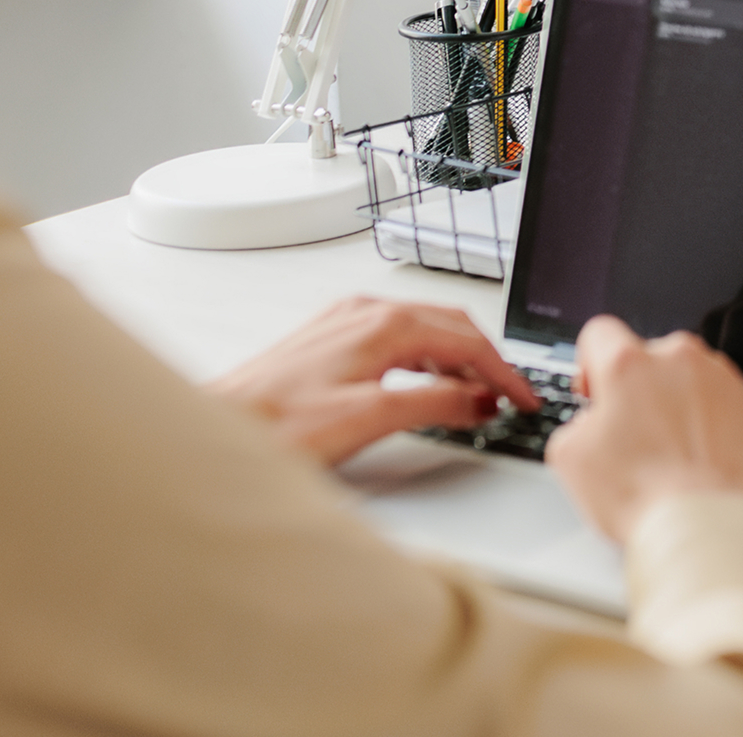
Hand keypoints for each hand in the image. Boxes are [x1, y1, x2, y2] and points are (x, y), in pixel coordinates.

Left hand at [208, 294, 536, 467]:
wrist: (217, 429)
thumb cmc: (276, 427)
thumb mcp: (370, 418)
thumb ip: (435, 404)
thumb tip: (479, 399)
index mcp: (382, 325)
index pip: (467, 340)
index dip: (504, 372)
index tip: (526, 397)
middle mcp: (365, 313)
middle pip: (451, 327)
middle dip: (488, 361)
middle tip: (511, 397)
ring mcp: (346, 324)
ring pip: (425, 331)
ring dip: (458, 360)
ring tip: (478, 396)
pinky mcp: (331, 341)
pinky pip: (398, 339)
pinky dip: (428, 360)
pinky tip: (428, 385)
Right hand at [546, 316, 742, 541]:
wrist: (706, 526)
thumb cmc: (642, 496)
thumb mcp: (570, 457)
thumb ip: (578, 420)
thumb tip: (593, 420)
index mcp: (629, 364)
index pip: (600, 334)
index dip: (591, 363)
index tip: (597, 391)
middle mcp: (680, 359)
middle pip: (650, 358)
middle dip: (639, 389)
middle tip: (634, 435)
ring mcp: (721, 379)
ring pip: (691, 377)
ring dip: (678, 403)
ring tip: (672, 453)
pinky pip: (724, 401)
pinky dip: (713, 421)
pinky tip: (701, 457)